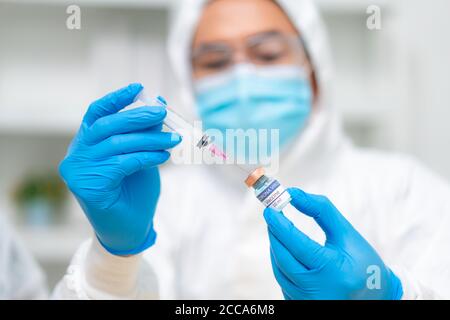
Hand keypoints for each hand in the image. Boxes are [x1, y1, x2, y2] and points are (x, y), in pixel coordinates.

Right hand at [59, 83, 181, 255]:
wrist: (129, 231)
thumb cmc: (134, 193)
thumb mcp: (141, 156)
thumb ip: (145, 133)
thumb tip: (157, 103)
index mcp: (86, 144)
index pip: (96, 114)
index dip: (116, 99)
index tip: (138, 88)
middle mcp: (77, 155)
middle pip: (107, 126)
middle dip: (138, 117)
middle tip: (163, 113)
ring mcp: (78, 171)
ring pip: (117, 144)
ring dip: (150, 139)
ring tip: (174, 139)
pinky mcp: (88, 186)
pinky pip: (122, 163)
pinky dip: (146, 156)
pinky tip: (164, 155)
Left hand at [264, 187, 402, 299]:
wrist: (376, 297)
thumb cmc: (363, 263)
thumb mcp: (347, 234)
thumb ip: (321, 211)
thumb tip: (294, 194)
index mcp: (333, 271)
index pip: (299, 246)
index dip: (282, 226)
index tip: (270, 209)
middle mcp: (318, 291)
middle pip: (283, 258)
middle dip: (275, 234)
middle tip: (271, 215)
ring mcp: (307, 302)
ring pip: (279, 271)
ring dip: (276, 248)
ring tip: (278, 229)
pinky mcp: (300, 306)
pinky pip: (283, 281)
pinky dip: (281, 263)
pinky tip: (285, 251)